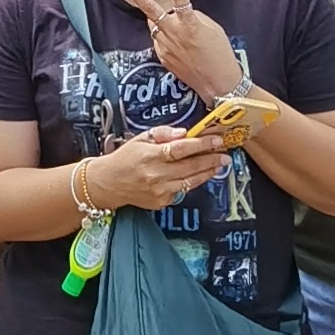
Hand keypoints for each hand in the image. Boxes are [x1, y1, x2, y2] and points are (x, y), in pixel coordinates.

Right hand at [90, 128, 235, 211]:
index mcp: (151, 155)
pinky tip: (200, 175)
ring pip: (191, 181)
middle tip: (226, 154)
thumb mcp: (140, 138)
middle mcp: (157, 175)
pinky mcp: (162, 202)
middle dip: (211, 159)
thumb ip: (162, 133)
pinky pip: (182, 190)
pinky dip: (193, 182)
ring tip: (220, 165)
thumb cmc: (125, 157)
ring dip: (207, 172)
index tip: (216, 139)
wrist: (109, 183)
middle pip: (191, 166)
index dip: (201, 144)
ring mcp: (161, 191)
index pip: (181, 148)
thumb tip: (184, 133)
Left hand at [107, 0, 243, 99]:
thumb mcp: (212, 29)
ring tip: (183, 35)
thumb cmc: (221, 55)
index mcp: (190, 24)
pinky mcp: (162, 57)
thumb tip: (177, 14)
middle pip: (149, 8)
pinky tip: (182, 49)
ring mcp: (165, 46)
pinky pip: (160, 40)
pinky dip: (167, 38)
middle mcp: (174, 33)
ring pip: (155, 24)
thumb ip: (192, 17)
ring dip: (162, 21)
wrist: (220, 86)